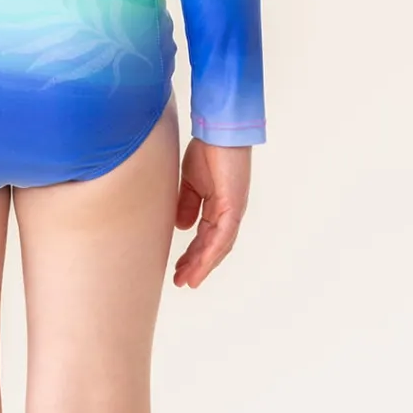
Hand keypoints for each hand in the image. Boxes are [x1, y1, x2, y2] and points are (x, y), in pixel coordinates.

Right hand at [172, 138, 250, 287]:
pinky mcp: (233, 205)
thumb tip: (182, 227)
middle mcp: (229, 212)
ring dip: (203, 264)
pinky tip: (201, 264)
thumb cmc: (207, 150)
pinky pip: (223, 234)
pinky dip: (212, 251)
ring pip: (219, 246)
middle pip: (214, 247)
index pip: (206, 237)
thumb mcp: (191, 183)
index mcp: (219, 206)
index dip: (193, 254)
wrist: (218, 131)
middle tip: (181, 281)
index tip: (179, 269)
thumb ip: (187, 205)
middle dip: (197, 265)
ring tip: (189, 280)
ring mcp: (233, 210)